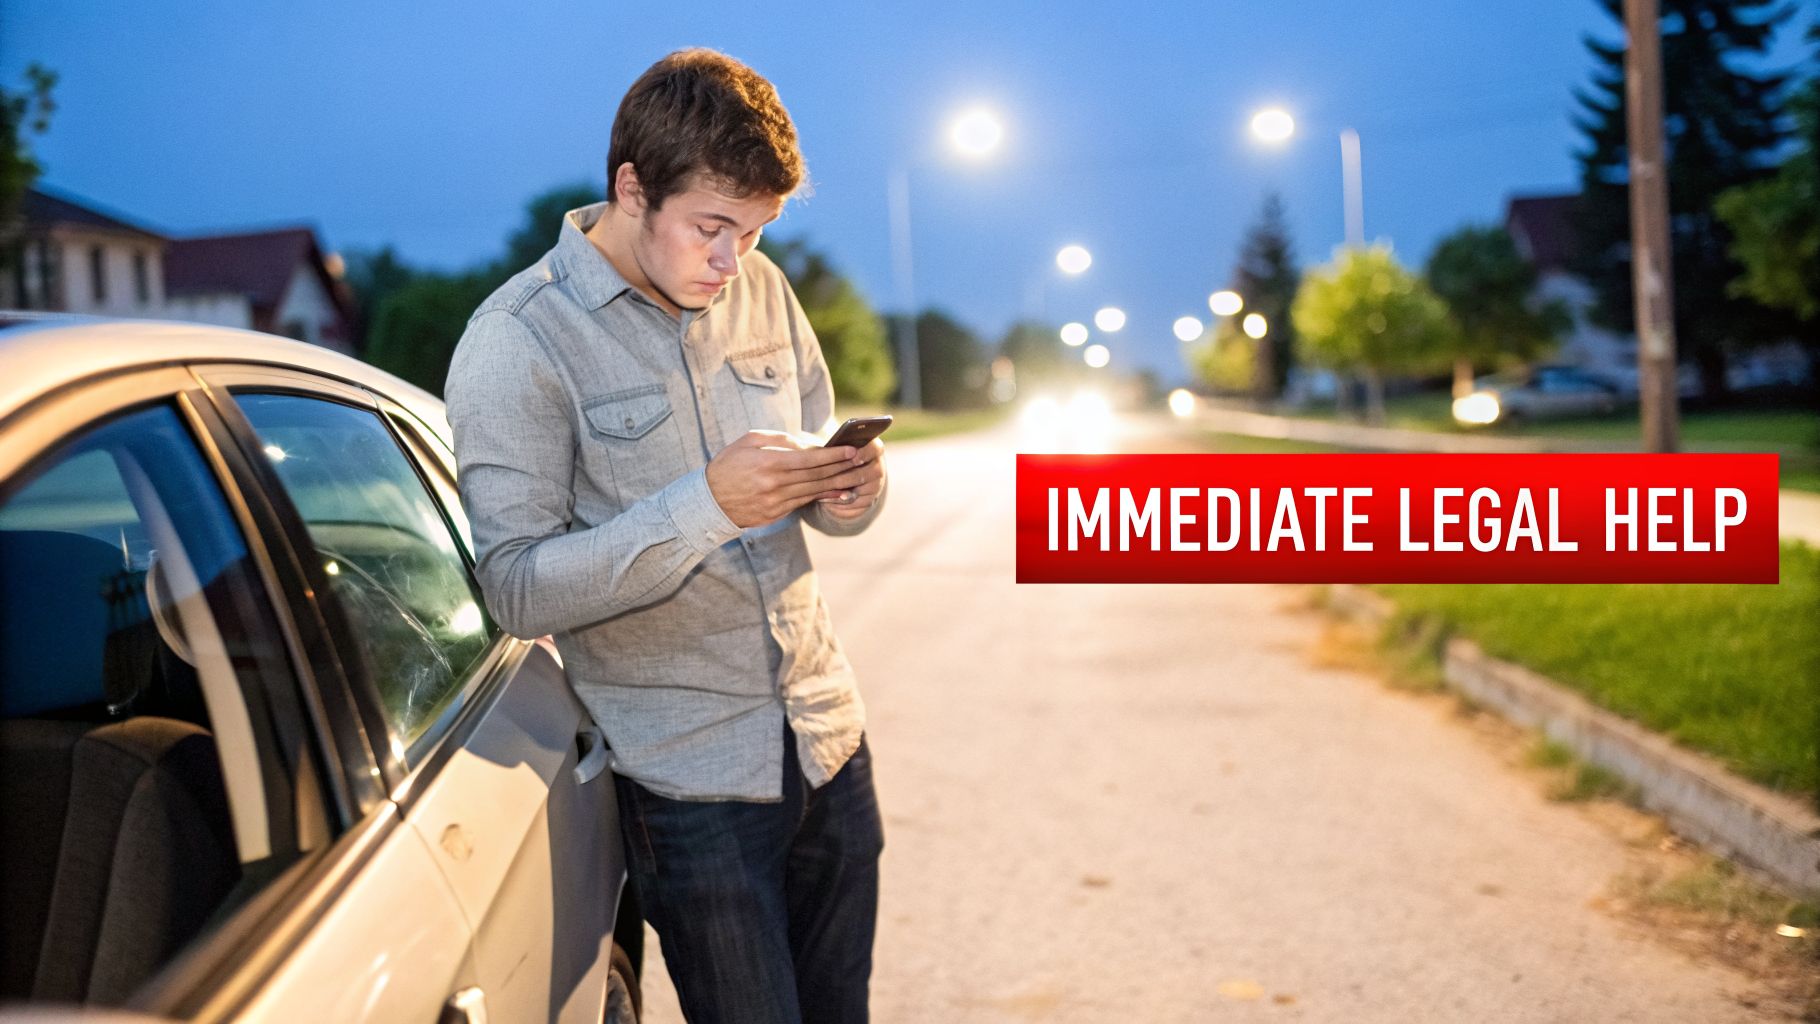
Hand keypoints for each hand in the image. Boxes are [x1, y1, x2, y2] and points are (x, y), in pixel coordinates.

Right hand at [706, 430, 871, 527]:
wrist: (709, 501)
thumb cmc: (729, 464)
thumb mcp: (749, 441)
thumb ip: (779, 440)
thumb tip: (806, 443)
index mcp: (769, 463)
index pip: (809, 459)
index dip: (833, 455)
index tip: (850, 450)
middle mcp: (775, 485)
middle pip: (816, 476)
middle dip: (842, 468)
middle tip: (861, 461)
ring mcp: (776, 502)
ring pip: (814, 491)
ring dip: (838, 484)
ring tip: (857, 476)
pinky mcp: (776, 514)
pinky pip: (805, 503)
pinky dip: (823, 496)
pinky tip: (839, 491)